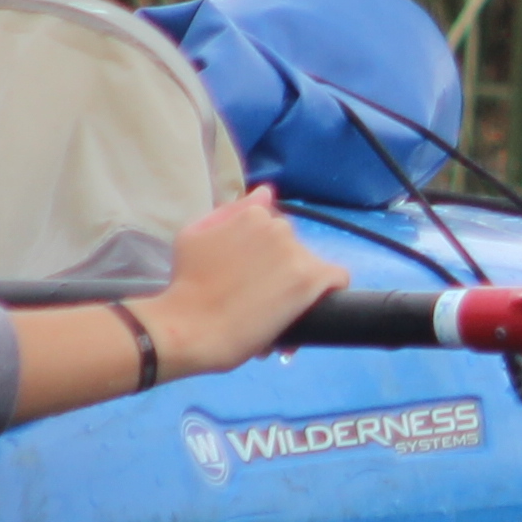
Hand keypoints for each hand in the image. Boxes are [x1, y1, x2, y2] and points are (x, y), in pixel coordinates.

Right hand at [132, 185, 345, 380]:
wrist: (189, 329)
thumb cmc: (185, 285)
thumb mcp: (194, 235)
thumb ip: (229, 212)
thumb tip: (266, 192)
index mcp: (252, 214)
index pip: (273, 229)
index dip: (263, 255)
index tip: (248, 277)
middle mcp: (278, 227)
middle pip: (292, 248)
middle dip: (279, 270)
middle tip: (257, 299)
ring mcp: (296, 253)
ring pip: (310, 265)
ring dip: (296, 287)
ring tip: (272, 315)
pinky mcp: (310, 281)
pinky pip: (337, 278)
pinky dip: (327, 292)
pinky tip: (310, 307)